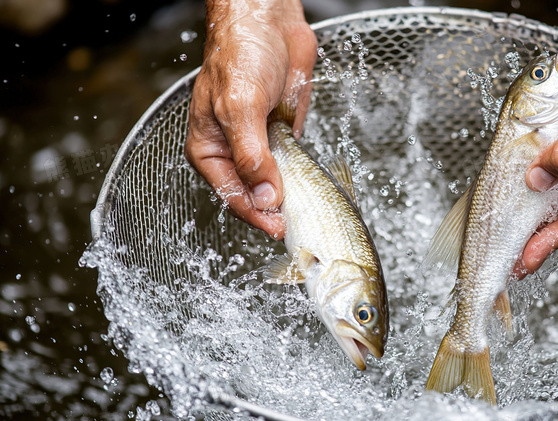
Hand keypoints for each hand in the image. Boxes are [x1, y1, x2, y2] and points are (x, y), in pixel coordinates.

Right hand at [184, 0, 316, 238]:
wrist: (269, 22)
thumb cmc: (240, 54)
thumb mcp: (241, 107)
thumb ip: (252, 155)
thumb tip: (265, 197)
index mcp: (210, 150)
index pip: (232, 196)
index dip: (256, 215)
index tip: (279, 228)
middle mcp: (234, 153)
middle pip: (255, 197)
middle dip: (275, 212)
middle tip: (298, 225)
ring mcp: (261, 146)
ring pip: (277, 187)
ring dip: (291, 199)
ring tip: (308, 213)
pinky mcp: (284, 137)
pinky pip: (295, 167)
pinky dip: (304, 180)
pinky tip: (313, 190)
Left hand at [514, 12, 557, 277]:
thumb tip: (538, 179)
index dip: (552, 239)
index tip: (526, 259)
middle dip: (538, 221)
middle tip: (508, 244)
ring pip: (556, 176)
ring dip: (532, 188)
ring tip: (504, 212)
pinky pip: (550, 146)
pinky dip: (532, 154)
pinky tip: (513, 165)